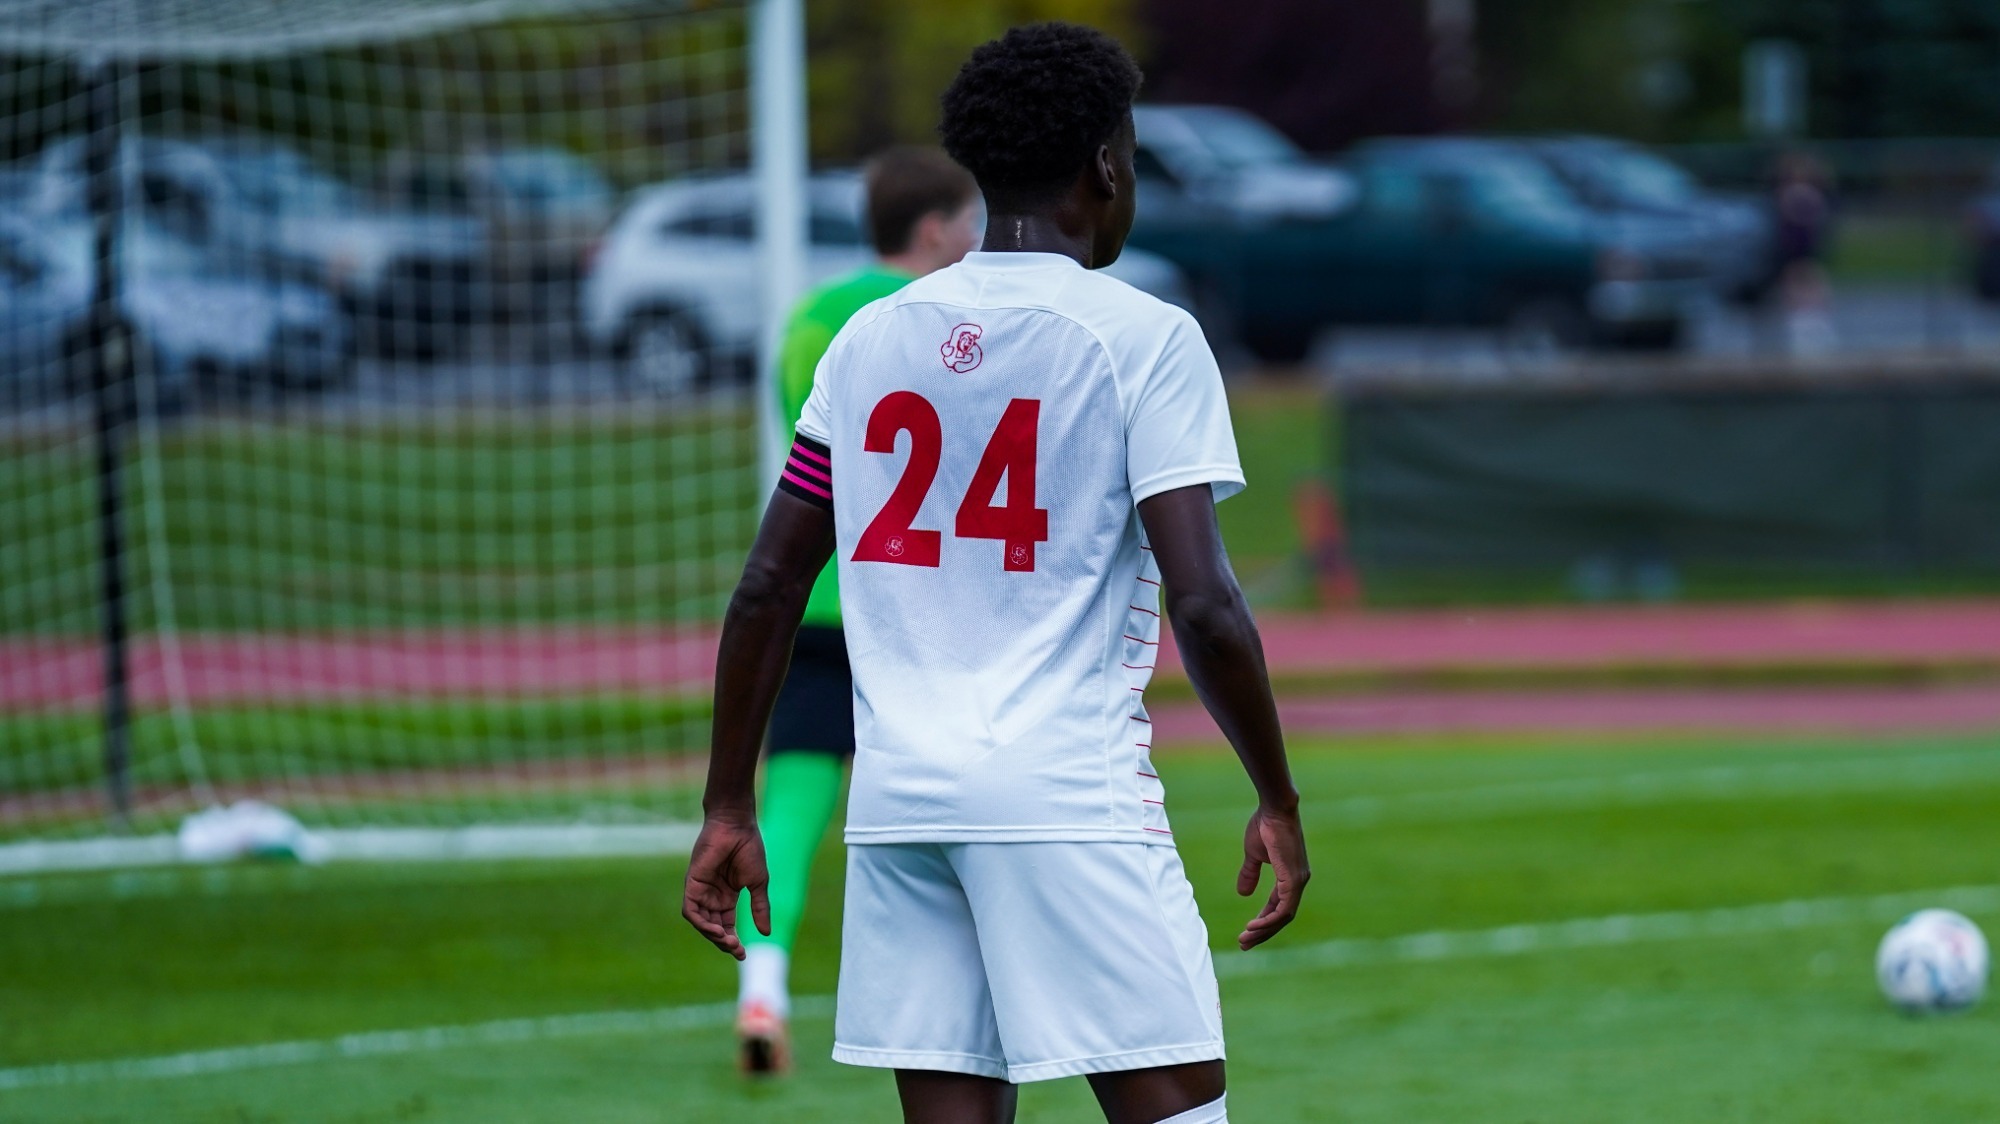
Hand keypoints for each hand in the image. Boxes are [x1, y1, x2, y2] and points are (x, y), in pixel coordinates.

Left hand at [681, 811, 770, 959]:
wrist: (736, 827)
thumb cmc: (749, 849)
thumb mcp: (757, 884)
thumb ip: (759, 908)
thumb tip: (766, 933)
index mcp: (727, 896)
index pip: (727, 925)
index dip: (733, 941)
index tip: (743, 954)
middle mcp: (712, 896)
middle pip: (714, 927)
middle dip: (724, 942)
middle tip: (737, 950)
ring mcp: (701, 890)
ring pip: (701, 922)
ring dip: (714, 936)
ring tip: (729, 941)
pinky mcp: (692, 884)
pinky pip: (691, 911)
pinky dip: (701, 923)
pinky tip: (716, 930)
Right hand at [1236, 802, 1308, 949]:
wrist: (1275, 809)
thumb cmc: (1265, 826)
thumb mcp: (1253, 854)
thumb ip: (1250, 873)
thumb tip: (1243, 893)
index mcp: (1290, 877)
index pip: (1278, 907)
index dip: (1263, 921)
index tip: (1247, 932)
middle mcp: (1298, 882)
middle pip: (1282, 917)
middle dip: (1263, 932)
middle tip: (1244, 945)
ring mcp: (1298, 881)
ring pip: (1283, 917)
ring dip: (1264, 930)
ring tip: (1246, 939)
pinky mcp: (1294, 879)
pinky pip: (1283, 908)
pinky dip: (1269, 919)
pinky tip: (1254, 926)